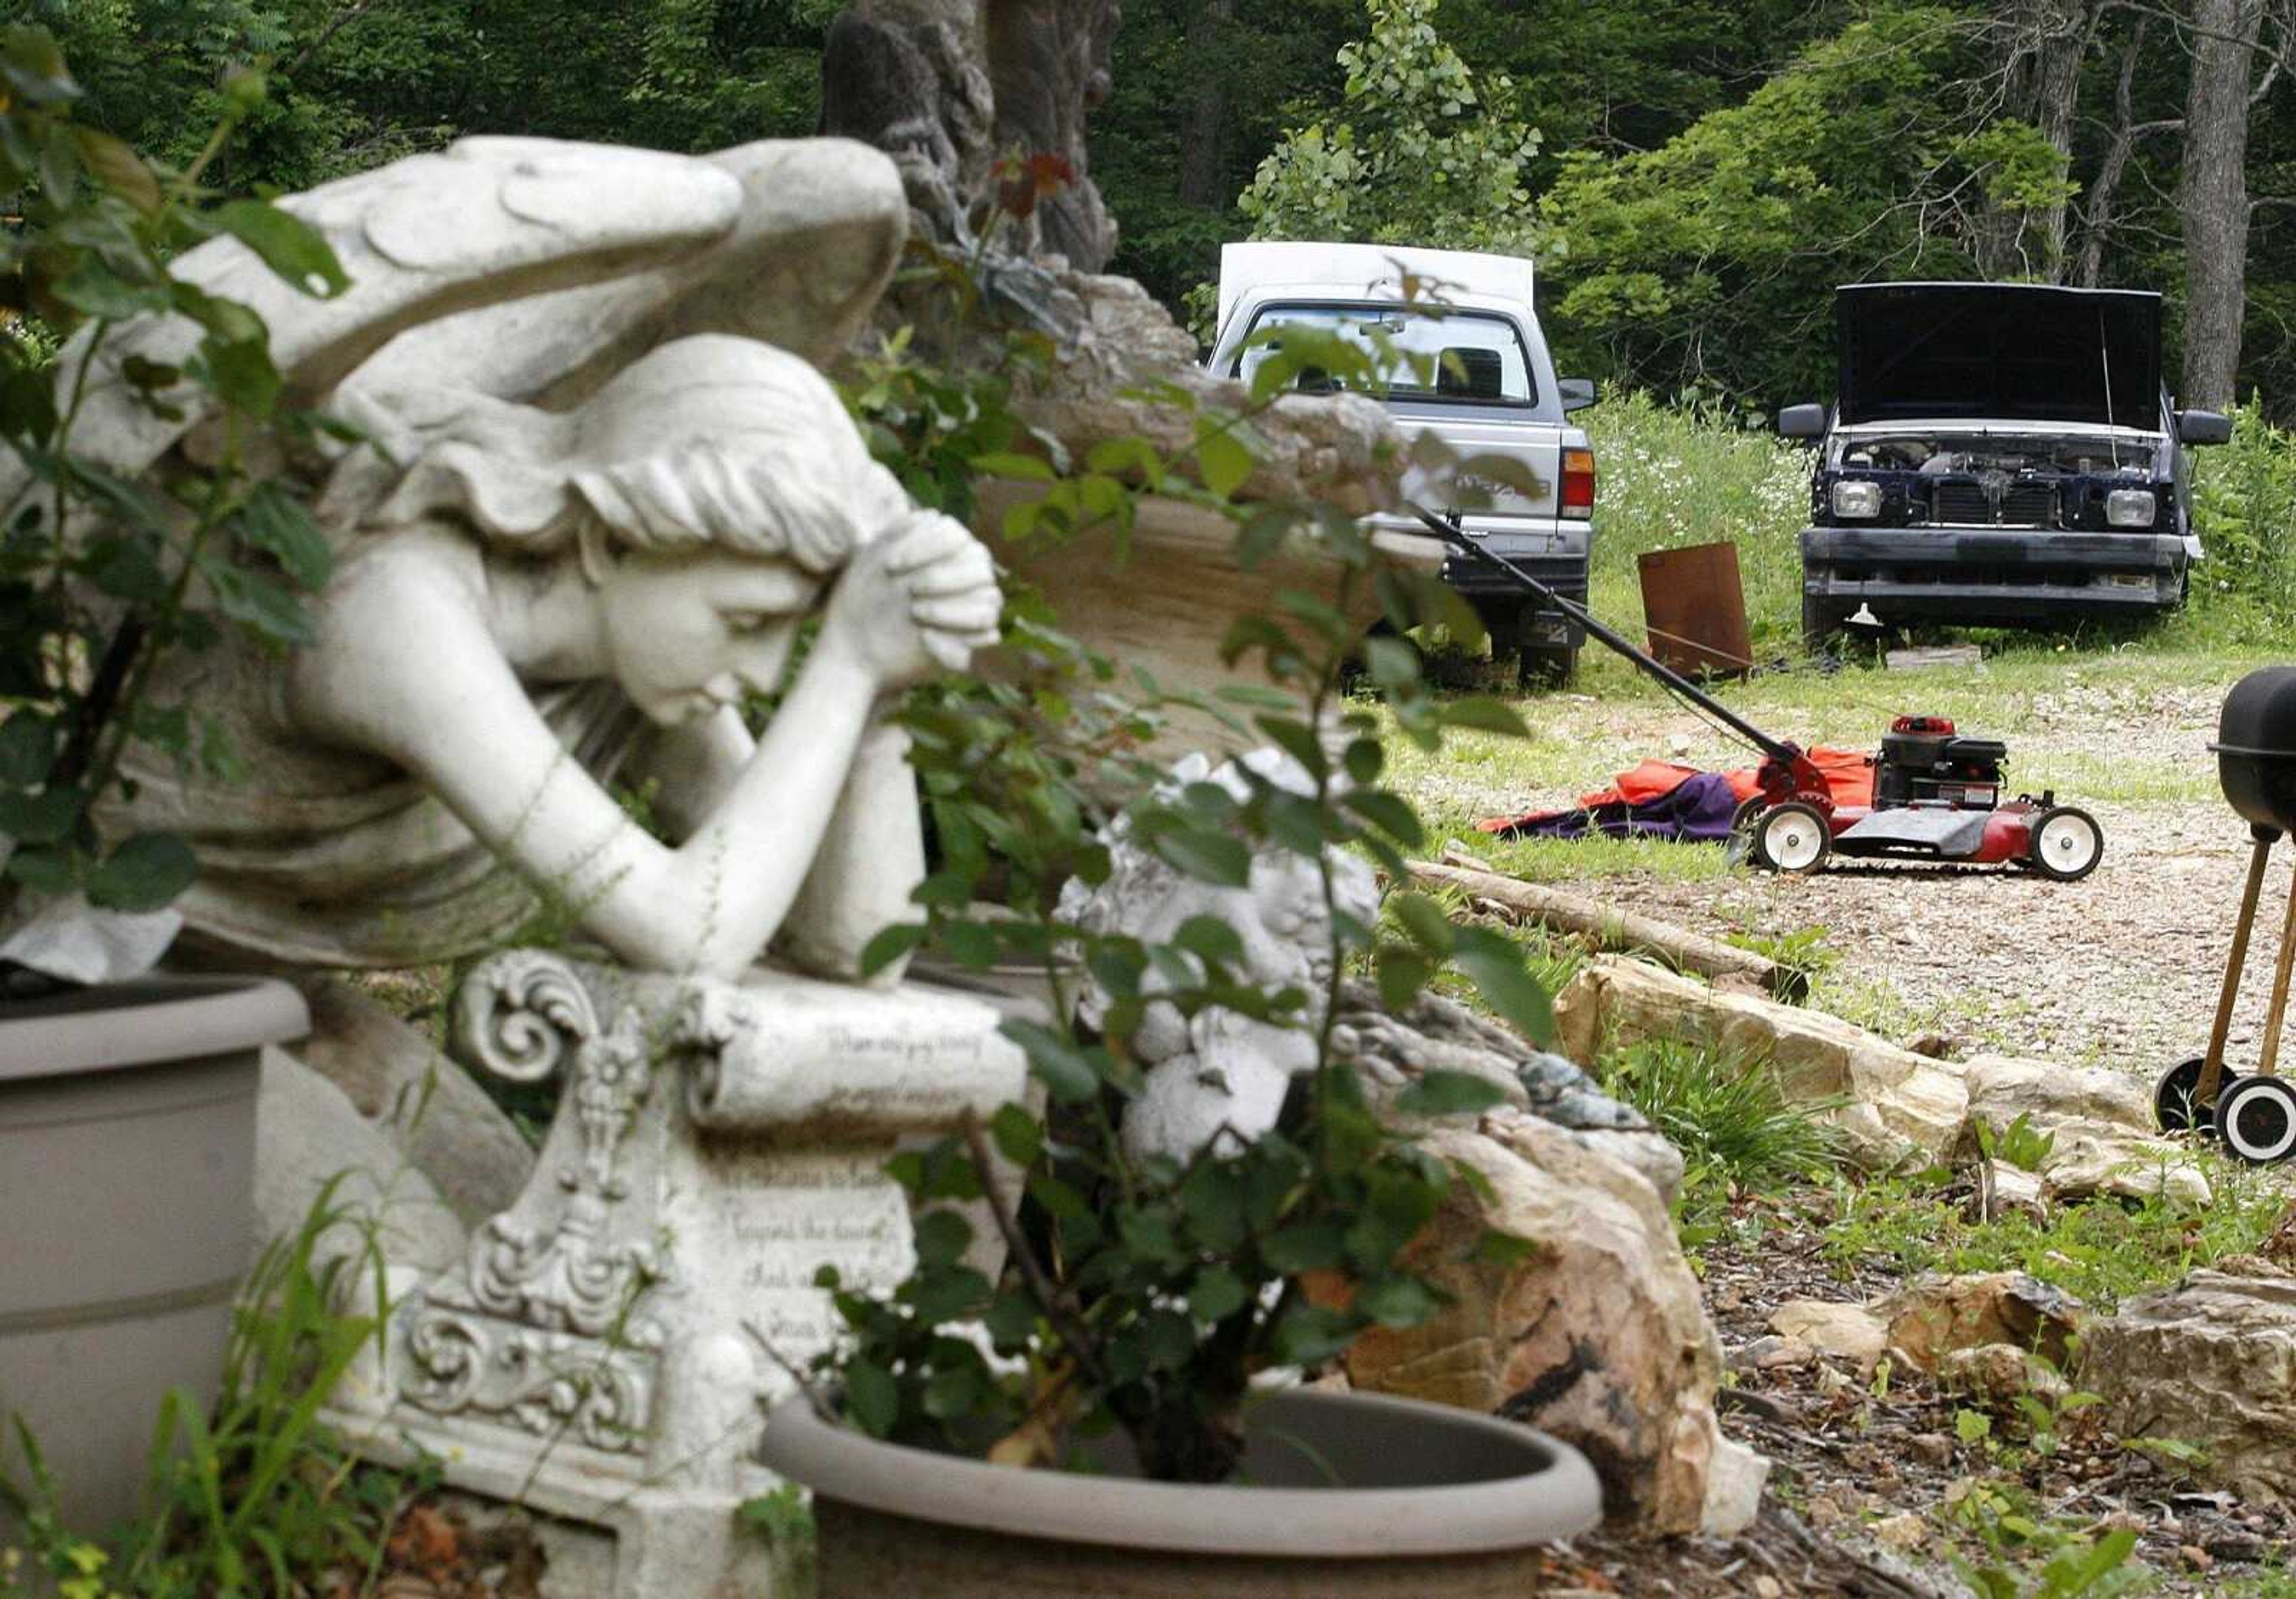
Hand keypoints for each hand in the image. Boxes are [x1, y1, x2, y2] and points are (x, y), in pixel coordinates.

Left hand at [819, 512, 1001, 686]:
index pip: (955, 536)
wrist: (854, 647)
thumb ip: (899, 533)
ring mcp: (970, 611)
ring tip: (917, 614)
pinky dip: (957, 638)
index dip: (927, 546)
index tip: (890, 566)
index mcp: (944, 554)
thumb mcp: (871, 561)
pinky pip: (988, 637)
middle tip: (912, 591)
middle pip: (979, 566)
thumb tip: (934, 514)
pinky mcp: (970, 644)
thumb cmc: (860, 600)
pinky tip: (925, 640)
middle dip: (944, 577)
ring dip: (954, 608)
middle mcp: (964, 579)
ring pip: (990, 600)